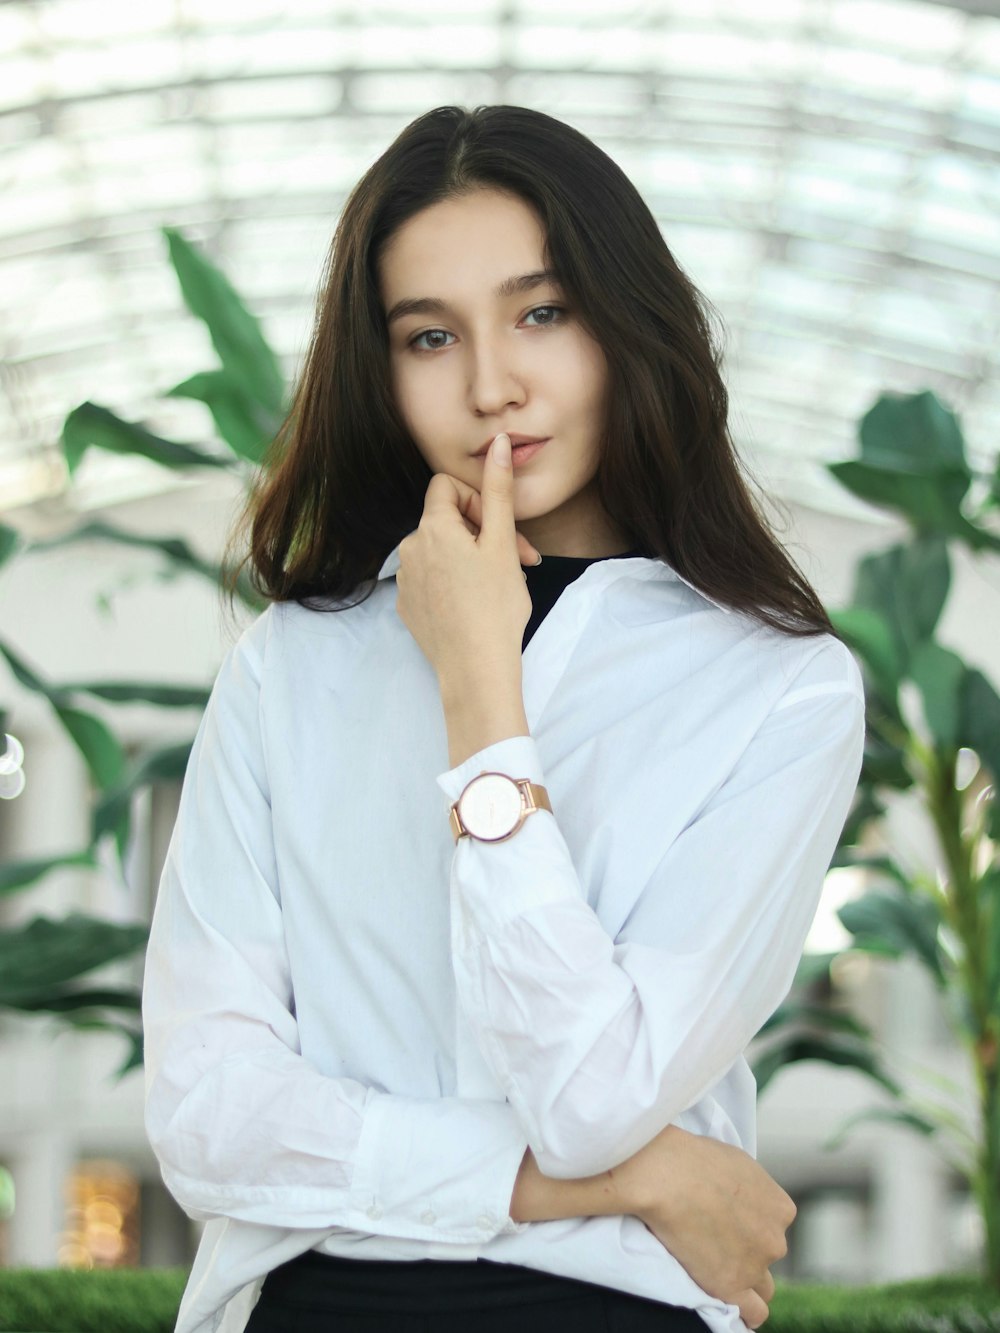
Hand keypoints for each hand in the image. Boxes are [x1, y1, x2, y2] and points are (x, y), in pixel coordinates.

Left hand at [395, 433, 540, 683]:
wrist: (475, 669)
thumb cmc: (494, 606)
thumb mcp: (502, 543)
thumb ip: (498, 490)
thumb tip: (496, 443)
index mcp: (431, 528)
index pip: (447, 487)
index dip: (478, 501)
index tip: (500, 529)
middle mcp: (409, 549)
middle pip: (447, 521)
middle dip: (483, 534)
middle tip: (519, 560)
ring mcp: (405, 580)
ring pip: (441, 551)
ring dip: (471, 559)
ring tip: (500, 584)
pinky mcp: (408, 606)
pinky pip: (431, 579)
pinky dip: (455, 583)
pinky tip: (477, 604)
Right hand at [617, 1124, 794, 1328]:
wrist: (668, 1175)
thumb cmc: (692, 1158)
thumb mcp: (734, 1160)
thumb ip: (747, 1185)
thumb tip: (737, 1191)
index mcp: (780, 1207)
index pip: (773, 1227)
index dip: (751, 1226)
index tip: (729, 1223)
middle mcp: (775, 1239)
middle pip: (767, 1255)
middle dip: (749, 1252)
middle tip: (717, 1243)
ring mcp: (756, 1265)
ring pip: (762, 1287)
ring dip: (745, 1281)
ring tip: (718, 1271)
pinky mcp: (732, 1286)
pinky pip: (752, 1313)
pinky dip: (742, 1310)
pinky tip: (725, 1297)